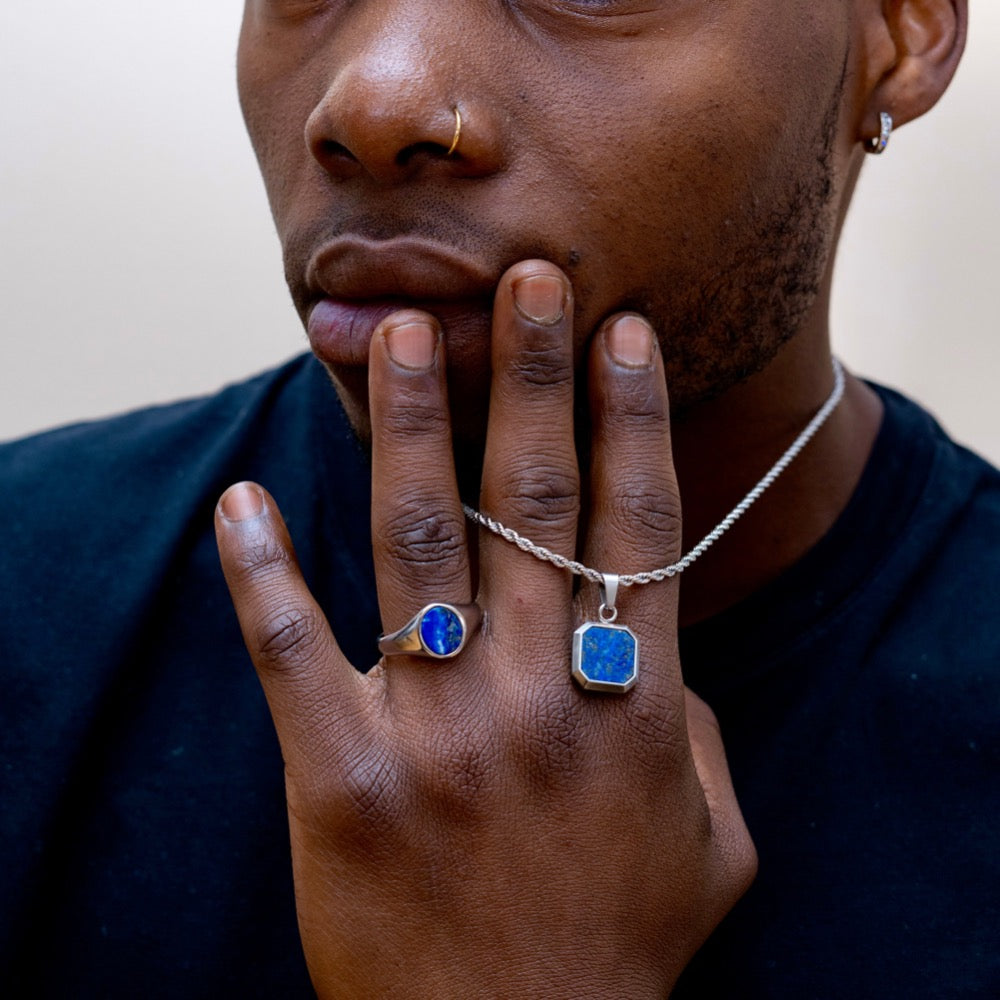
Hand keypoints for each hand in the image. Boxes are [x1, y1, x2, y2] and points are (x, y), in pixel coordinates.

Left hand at [216, 261, 755, 998]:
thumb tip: (661, 658)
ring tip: (401, 332)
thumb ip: (695, 734)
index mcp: (631, 704)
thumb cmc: (619, 947)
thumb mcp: (711, 839)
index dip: (631, 418)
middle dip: (535, 378)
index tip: (622, 332)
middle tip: (527, 280)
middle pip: (535, 503)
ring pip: (419, 544)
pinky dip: (260, 571)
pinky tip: (238, 499)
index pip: (637, 525)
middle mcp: (534, 695)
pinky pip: (291, 650)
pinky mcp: (338, 776)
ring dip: (411, 428)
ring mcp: (433, 729)